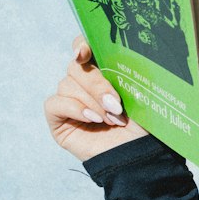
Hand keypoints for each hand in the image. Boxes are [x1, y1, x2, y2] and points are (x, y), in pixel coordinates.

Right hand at [45, 36, 148, 162]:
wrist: (139, 154)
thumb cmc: (143, 123)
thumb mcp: (140, 91)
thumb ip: (126, 69)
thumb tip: (122, 47)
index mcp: (102, 70)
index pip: (83, 47)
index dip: (81, 45)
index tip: (85, 52)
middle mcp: (82, 83)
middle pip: (76, 68)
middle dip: (97, 84)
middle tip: (116, 104)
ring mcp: (69, 100)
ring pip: (67, 85)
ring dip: (92, 102)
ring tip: (112, 118)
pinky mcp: (58, 119)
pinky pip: (55, 103)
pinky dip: (75, 109)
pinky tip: (93, 119)